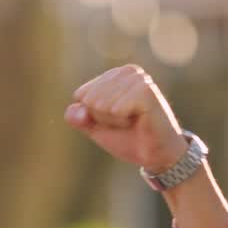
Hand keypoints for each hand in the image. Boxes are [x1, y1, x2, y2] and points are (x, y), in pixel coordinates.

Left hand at [64, 64, 187, 172]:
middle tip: (125, 123)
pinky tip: (139, 121)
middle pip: (90, 99)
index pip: (82, 94)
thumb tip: (71, 108)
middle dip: (102, 118)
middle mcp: (128, 72)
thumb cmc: (129, 139)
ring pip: (103, 103)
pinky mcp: (147, 90)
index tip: (113, 120)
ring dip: (114, 121)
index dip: (92, 115)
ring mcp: (139, 79)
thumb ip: (80, 118)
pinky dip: (122, 120)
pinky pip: (116, 108)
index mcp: (115, 75)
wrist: (155, 155)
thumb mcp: (97, 129)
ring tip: (132, 122)